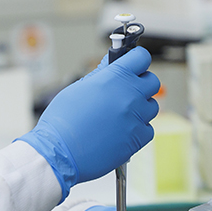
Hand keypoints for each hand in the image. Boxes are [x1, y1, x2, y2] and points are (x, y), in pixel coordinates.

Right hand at [17, 47, 158, 199]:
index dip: (136, 60)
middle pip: (152, 82)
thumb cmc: (62, 121)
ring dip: (140, 108)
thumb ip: (100, 75)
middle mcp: (129, 95)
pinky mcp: (138, 139)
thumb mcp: (78, 88)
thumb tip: (111, 64)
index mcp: (114, 78)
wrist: (59, 153)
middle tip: (126, 91)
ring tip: (119, 115)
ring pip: (151, 106)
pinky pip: (148, 129)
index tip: (132, 65)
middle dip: (141, 84)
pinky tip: (120, 131)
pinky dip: (137, 130)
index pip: (141, 57)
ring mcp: (136, 118)